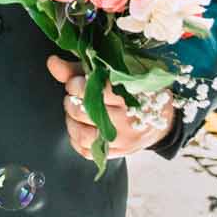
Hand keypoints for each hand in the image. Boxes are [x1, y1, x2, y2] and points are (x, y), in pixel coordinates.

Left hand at [47, 54, 174, 160]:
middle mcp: (127, 120)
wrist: (165, 117)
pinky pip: (87, 151)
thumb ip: (80, 68)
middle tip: (74, 94)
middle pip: (85, 112)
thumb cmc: (137, 90)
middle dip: (71, 100)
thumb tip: (52, 62)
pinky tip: (79, 126)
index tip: (76, 81)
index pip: (95, 91)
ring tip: (74, 110)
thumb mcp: (115, 72)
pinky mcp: (118, 153)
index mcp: (130, 95)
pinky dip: (76, 139)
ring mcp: (123, 140)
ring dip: (71, 121)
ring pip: (84, 135)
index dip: (77, 84)